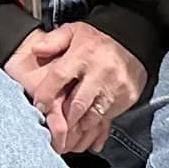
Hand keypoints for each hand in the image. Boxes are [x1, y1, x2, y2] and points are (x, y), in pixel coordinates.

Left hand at [6, 23, 145, 155]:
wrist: (133, 44)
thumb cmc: (97, 41)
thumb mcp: (73, 31)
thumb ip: (53, 41)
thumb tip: (35, 50)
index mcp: (83, 54)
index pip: (59, 76)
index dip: (47, 94)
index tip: (39, 106)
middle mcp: (100, 72)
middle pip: (77, 103)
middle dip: (63, 118)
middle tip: (53, 128)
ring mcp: (116, 87)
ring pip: (93, 116)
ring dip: (79, 127)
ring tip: (67, 136)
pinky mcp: (127, 98)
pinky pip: (108, 119)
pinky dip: (95, 129)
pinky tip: (85, 132)